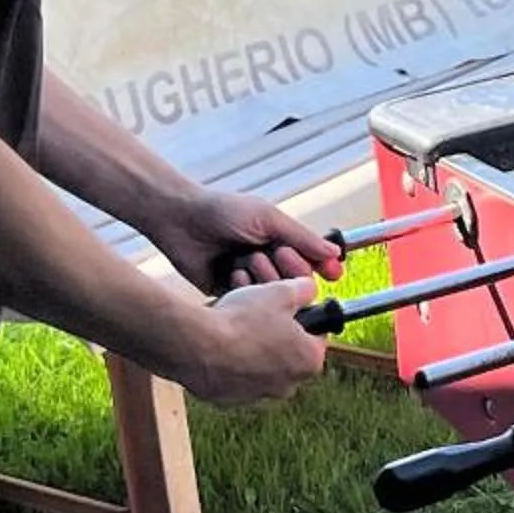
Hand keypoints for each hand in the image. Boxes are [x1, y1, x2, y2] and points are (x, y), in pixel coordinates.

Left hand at [145, 188, 345, 295]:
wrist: (179, 221)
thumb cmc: (221, 211)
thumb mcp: (267, 218)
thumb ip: (301, 237)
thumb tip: (334, 252)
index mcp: (280, 240)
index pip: (311, 260)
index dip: (323, 267)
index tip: (334, 274)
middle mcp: (267, 260)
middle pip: (296, 280)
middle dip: (288, 269)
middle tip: (274, 255)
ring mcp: (249, 278)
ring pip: (273, 293)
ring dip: (262, 277)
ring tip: (243, 260)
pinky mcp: (229, 292)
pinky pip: (249, 301)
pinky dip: (243, 287)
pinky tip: (231, 271)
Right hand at [171, 276, 330, 407]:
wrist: (196, 344)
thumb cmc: (243, 319)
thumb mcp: (281, 292)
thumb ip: (304, 289)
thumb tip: (309, 288)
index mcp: (309, 361)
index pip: (316, 336)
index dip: (302, 318)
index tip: (287, 308)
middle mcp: (288, 386)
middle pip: (288, 354)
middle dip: (276, 335)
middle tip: (257, 315)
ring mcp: (257, 396)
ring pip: (260, 367)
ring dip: (252, 349)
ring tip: (234, 327)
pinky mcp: (228, 400)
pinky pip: (234, 378)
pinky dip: (228, 363)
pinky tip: (217, 344)